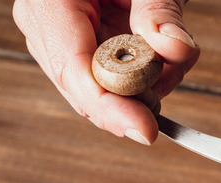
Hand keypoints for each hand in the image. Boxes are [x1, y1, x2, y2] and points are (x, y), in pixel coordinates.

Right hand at [13, 0, 199, 144]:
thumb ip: (160, 9)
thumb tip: (176, 50)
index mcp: (48, 1)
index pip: (74, 70)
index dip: (110, 109)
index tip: (147, 132)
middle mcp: (45, 24)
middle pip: (85, 90)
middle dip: (137, 96)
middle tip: (175, 74)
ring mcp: (60, 39)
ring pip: (101, 91)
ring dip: (147, 86)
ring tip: (174, 52)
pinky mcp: (81, 47)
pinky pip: (109, 80)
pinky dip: (144, 79)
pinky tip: (162, 59)